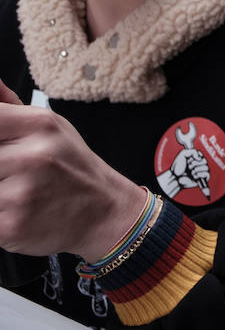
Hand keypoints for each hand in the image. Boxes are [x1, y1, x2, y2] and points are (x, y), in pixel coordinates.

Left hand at [0, 77, 147, 260]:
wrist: (106, 213)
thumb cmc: (74, 169)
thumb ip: (10, 108)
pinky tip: (13, 209)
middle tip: (9, 170)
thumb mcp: (52, 127)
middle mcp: (31, 156)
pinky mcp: (12, 225)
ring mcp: (21, 193)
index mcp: (39, 125)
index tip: (2, 146)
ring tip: (12, 191)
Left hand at [157, 148, 210, 196]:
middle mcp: (199, 165)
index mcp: (196, 159)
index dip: (194, 157)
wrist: (175, 177)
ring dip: (197, 169)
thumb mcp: (183, 154)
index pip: (201, 155)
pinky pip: (207, 174)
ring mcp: (201, 172)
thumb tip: (200, 157)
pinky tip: (194, 176)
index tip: (188, 160)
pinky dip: (200, 174)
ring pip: (206, 167)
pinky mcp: (202, 179)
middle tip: (188, 167)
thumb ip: (193, 151)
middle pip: (204, 161)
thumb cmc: (178, 167)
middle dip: (195, 164)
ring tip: (191, 172)